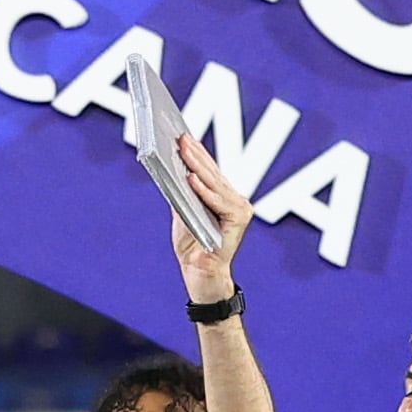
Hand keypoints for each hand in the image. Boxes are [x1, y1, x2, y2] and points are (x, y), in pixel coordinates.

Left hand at [170, 133, 250, 302]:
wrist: (201, 276)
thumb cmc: (193, 247)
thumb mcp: (182, 216)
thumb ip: (181, 195)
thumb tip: (170, 170)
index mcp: (225, 197)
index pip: (209, 171)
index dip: (196, 153)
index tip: (182, 135)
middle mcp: (236, 200)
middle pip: (212, 173)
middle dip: (195, 154)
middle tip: (181, 136)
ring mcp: (240, 209)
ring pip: (215, 184)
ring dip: (198, 166)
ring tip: (184, 150)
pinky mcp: (239, 220)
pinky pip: (218, 202)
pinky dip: (204, 191)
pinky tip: (191, 178)